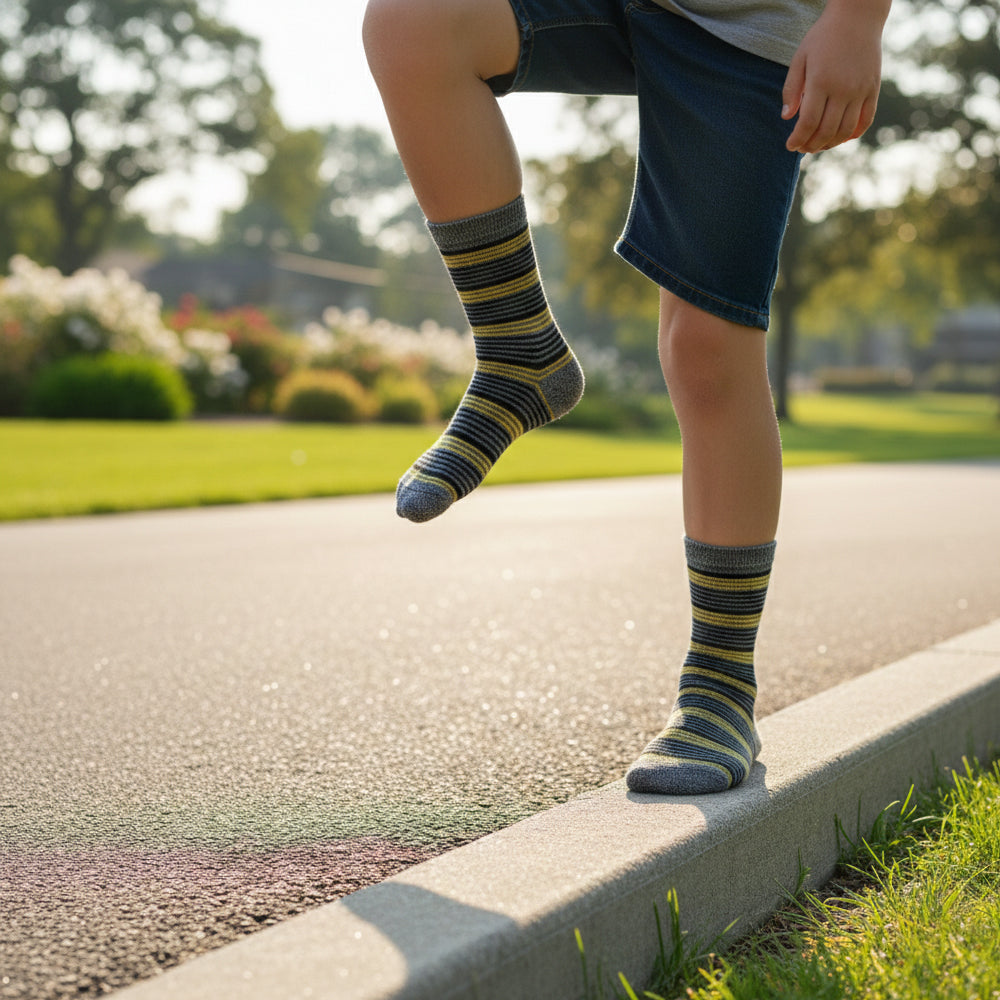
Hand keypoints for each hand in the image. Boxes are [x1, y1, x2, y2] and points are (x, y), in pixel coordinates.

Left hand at [782, 0, 889, 153]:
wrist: (858, 16)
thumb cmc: (823, 37)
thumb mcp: (800, 58)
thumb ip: (791, 89)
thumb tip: (786, 118)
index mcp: (821, 82)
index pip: (808, 123)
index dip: (798, 139)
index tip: (790, 146)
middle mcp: (843, 89)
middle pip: (826, 131)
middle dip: (811, 145)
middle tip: (802, 148)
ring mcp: (860, 90)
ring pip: (845, 131)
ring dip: (830, 144)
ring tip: (818, 145)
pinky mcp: (873, 89)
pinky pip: (866, 120)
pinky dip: (853, 134)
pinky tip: (840, 138)